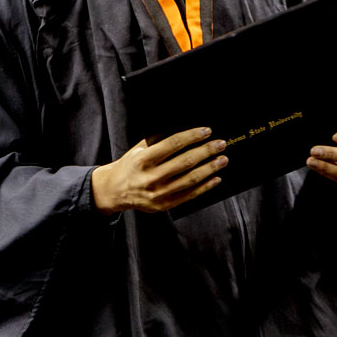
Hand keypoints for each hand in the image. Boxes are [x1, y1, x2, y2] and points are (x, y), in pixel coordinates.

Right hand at [91, 127, 226, 213]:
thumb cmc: (130, 165)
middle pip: (185, 162)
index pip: (173, 144)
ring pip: (190, 179)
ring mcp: (158, 193)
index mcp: (144, 159)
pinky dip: (205, 187)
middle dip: (206, 151)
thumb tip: (186, 132)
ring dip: (210, 169)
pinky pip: (189, 195)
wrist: (114, 191)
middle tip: (221, 144)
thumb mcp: (138, 149)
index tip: (206, 131)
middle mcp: (151, 177)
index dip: (192, 136)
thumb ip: (159, 141)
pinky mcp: (164, 205)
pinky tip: (215, 178)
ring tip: (222, 159)